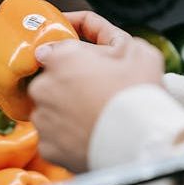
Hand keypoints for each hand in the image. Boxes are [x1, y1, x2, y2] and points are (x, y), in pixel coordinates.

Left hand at [28, 11, 163, 172]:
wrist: (140, 143)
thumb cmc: (139, 95)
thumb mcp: (135, 50)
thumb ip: (107, 37)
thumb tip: (92, 44)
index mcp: (61, 59)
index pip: (54, 51)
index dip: (73, 59)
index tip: (85, 65)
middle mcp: (43, 88)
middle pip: (50, 83)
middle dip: (69, 86)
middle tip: (96, 94)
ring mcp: (42, 120)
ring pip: (50, 111)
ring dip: (66, 112)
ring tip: (94, 118)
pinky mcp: (46, 147)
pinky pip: (53, 138)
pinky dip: (67, 138)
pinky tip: (88, 136)